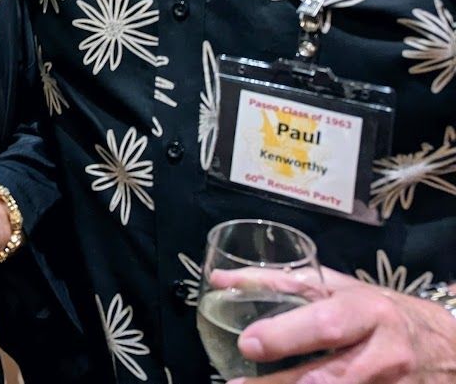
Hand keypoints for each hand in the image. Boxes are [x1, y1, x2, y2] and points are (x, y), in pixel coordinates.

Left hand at [230, 267, 455, 382]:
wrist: (444, 346)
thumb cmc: (377, 310)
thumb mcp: (338, 289)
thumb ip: (279, 283)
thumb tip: (220, 279)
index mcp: (368, 312)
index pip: (326, 326)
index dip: (285, 336)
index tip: (247, 344)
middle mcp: (385, 353)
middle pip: (328, 378)